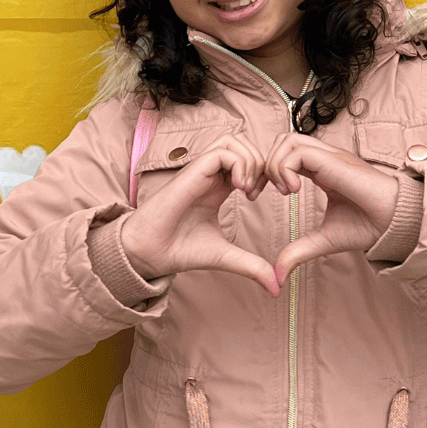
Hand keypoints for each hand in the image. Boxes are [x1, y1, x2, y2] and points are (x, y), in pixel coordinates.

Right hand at [119, 136, 279, 297]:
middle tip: (264, 190)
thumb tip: (276, 287)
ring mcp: (201, 171)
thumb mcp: (226, 256)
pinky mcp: (192, 172)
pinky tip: (240, 188)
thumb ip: (251, 266)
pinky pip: (223, 151)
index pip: (248, 162)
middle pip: (244, 144)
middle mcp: (210, 176)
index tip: (266, 196)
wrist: (150, 253)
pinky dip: (239, 164)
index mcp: (218, 189)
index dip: (264, 173)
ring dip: (251, 160)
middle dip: (263, 162)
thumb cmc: (179, 250)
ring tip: (249, 189)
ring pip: (234, 141)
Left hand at [264, 133, 399, 283]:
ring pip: (287, 140)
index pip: (283, 155)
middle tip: (257, 192)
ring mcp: (330, 156)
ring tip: (284, 192)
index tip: (255, 196)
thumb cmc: (369, 226)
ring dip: (275, 165)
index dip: (264, 171)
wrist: (397, 223)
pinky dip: (286, 168)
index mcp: (321, 170)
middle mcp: (324, 158)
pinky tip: (294, 191)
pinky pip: (298, 151)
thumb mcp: (324, 240)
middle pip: (281, 140)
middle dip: (262, 164)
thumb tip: (278, 274)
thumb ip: (299, 251)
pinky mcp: (335, 161)